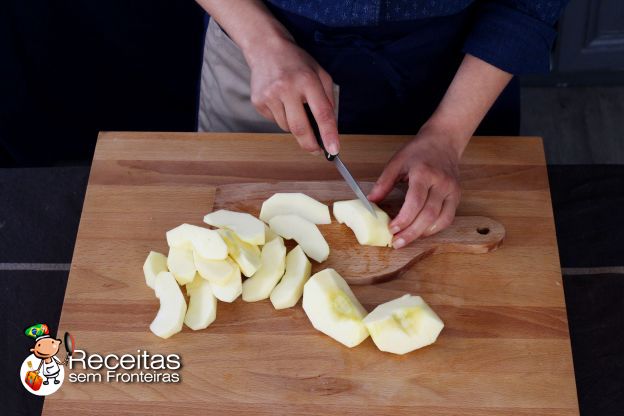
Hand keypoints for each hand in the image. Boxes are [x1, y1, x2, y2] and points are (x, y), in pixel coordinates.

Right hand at [245, 37, 338, 153]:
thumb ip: (328, 100)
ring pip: (287, 127)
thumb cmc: (297, 63)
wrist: (266, 48)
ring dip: (295, 125)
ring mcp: (269, 95)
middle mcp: (287, 88)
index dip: (328, 134)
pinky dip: (282, 117)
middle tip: (318, 151)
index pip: (321, 112)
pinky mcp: (258, 101)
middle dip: (310, 144)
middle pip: (300, 127)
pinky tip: (280, 101)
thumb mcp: (320, 74)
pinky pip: (275, 121)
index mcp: (307, 80)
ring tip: (293, 105)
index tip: (334, 150)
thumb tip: (329, 129)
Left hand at [367, 125, 463, 248]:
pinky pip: (448, 218)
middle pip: (428, 215)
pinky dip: (435, 228)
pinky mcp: (457, 196)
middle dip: (411, 232)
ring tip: (407, 240)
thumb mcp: (396, 162)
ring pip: (441, 220)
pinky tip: (421, 232)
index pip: (415, 202)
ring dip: (423, 234)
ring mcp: (452, 190)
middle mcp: (441, 183)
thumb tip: (371, 202)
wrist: (444, 140)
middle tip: (397, 242)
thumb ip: (383, 183)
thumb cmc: (418, 151)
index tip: (391, 229)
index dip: (404, 219)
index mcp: (424, 173)